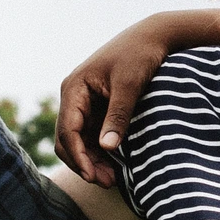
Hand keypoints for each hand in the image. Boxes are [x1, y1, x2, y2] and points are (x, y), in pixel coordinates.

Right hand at [58, 12, 219, 185]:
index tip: (93, 176)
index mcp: (74, 88)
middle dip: (83, 162)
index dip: (78, 156)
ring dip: (91, 160)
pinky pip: (91, 134)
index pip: (67, 130)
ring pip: (79, 140)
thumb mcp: (130, 85)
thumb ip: (118, 115)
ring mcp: (84, 102)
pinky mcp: (97, 106)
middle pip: (67, 139)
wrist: (153, 36)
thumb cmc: (140, 55)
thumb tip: (106, 148)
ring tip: (112, 179)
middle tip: (106, 183)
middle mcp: (73, 96)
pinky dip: (99, 151)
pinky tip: (115, 165)